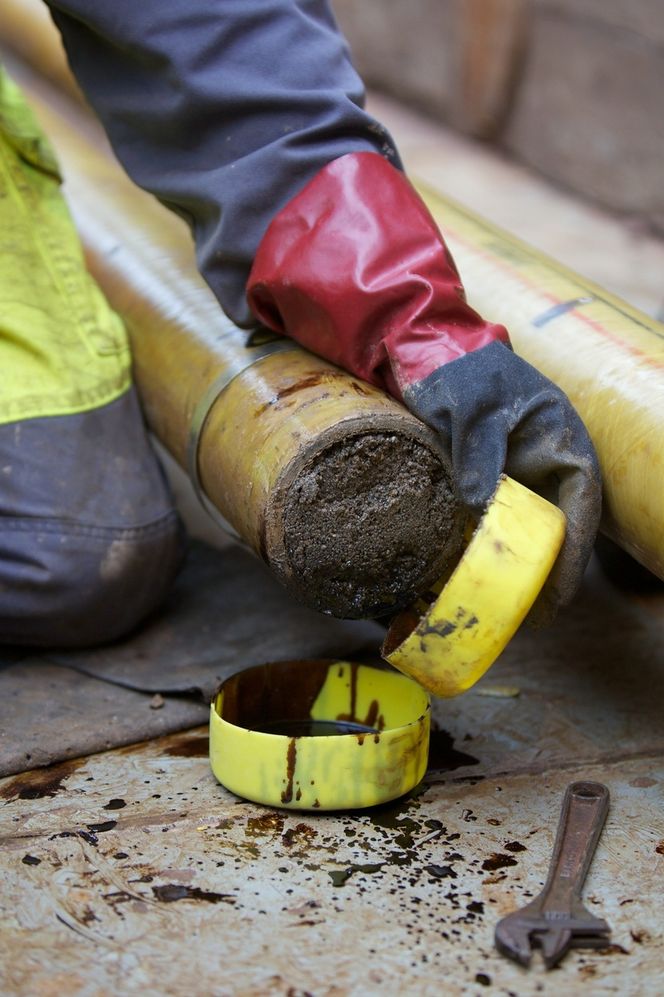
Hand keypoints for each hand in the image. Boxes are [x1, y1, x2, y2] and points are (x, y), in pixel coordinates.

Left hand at [403, 341, 600, 622]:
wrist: (425, 351)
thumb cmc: (460, 371)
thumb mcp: (471, 409)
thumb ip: (478, 454)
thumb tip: (479, 506)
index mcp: (562, 439)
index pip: (582, 503)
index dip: (575, 552)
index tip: (559, 592)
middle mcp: (547, 460)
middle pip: (561, 525)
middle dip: (552, 572)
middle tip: (535, 617)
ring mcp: (520, 471)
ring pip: (532, 529)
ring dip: (524, 567)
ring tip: (510, 611)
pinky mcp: (491, 480)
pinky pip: (500, 522)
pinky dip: (494, 550)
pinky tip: (479, 577)